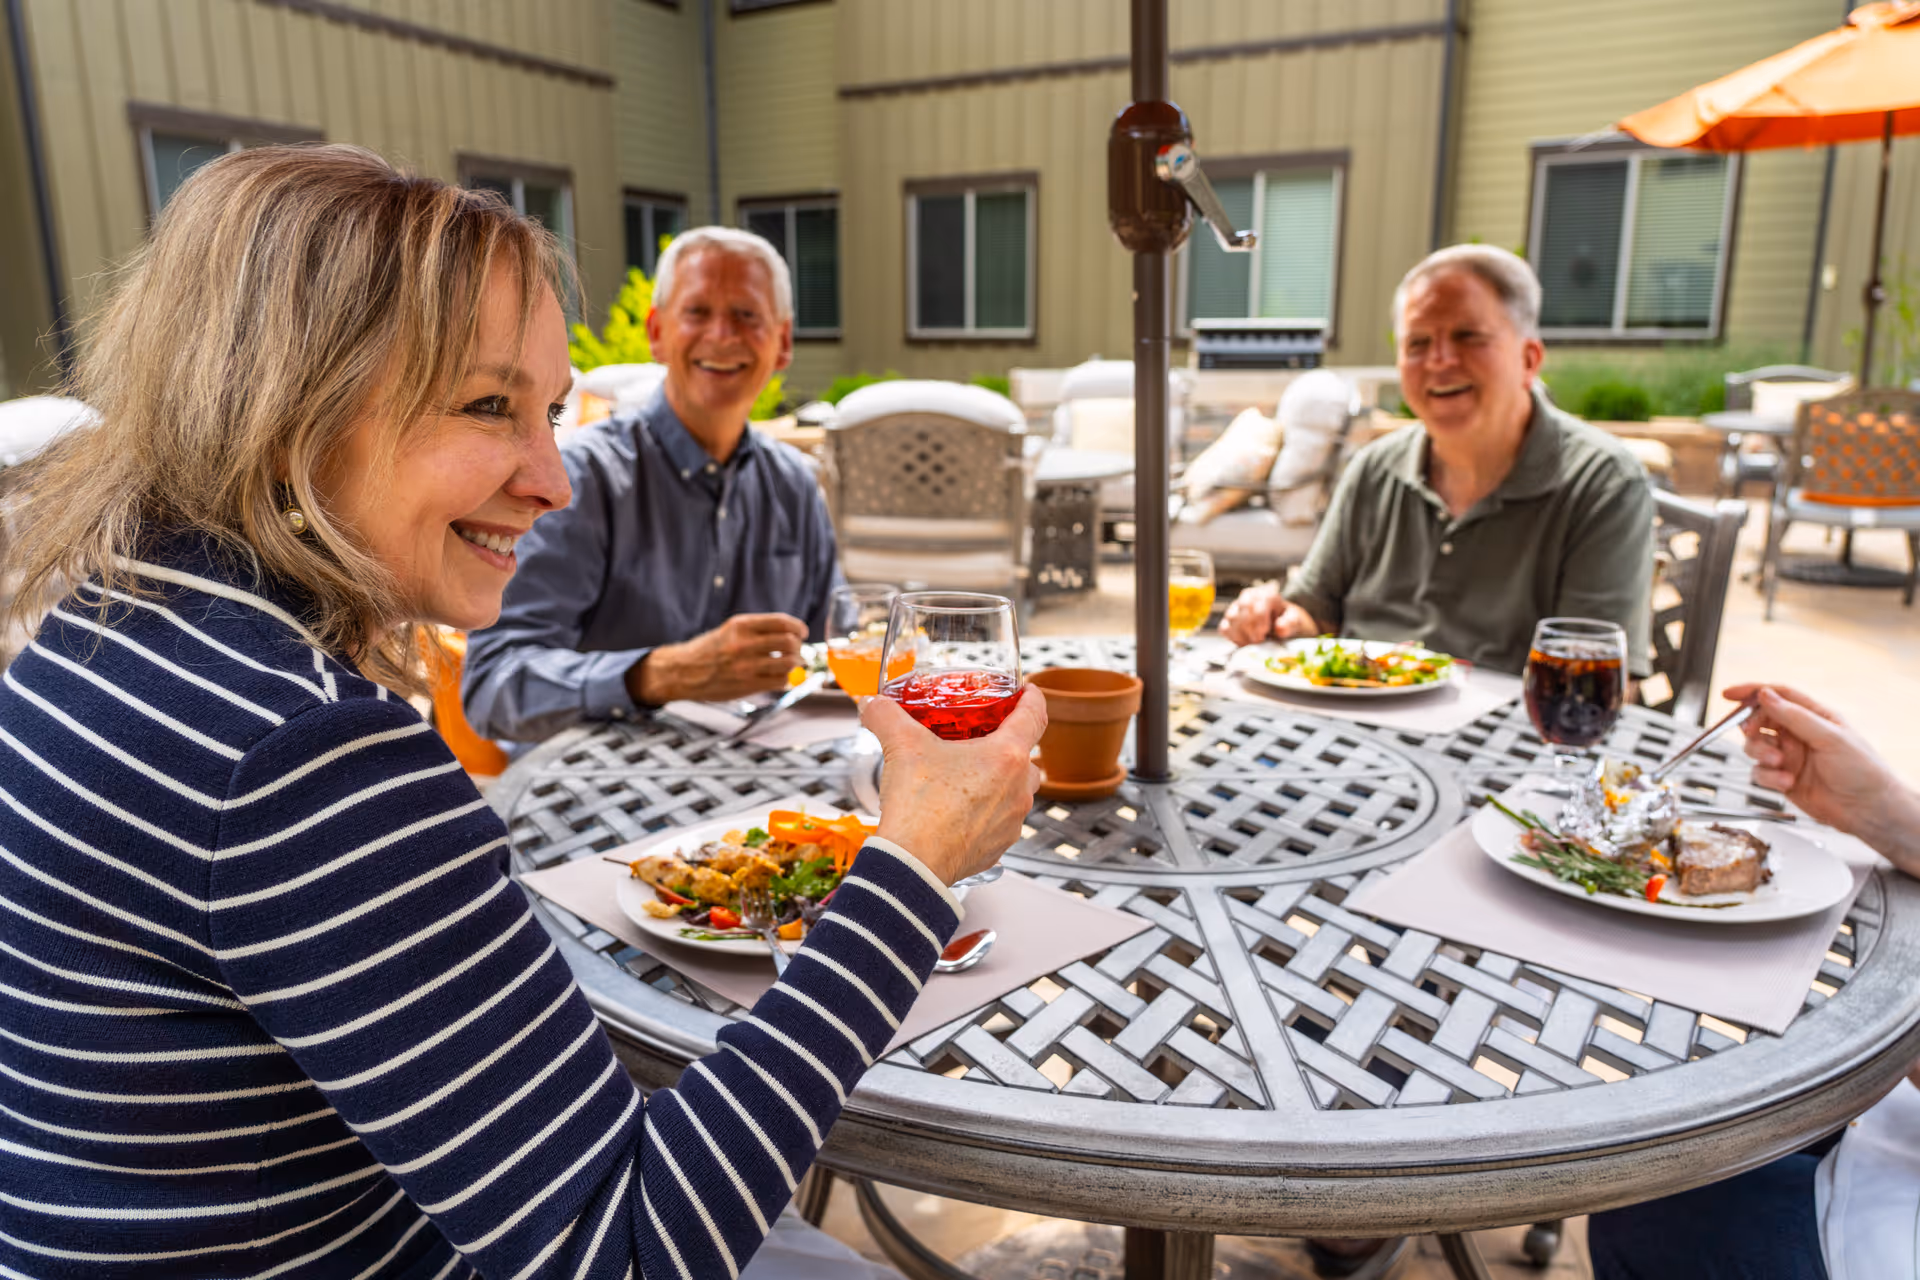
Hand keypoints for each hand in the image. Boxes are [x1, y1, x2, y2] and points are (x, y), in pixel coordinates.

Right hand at [628, 613, 807, 704]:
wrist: (683, 671)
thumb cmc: (709, 650)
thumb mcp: (730, 630)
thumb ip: (758, 630)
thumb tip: (790, 634)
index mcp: (741, 625)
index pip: (782, 622)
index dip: (798, 627)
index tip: (802, 632)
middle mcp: (744, 644)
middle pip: (789, 643)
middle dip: (798, 647)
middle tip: (797, 651)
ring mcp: (746, 666)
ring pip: (788, 663)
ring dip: (795, 665)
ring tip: (792, 665)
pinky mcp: (747, 685)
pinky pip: (779, 681)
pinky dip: (785, 680)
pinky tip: (778, 678)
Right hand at [862, 686, 1046, 884]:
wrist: (913, 864)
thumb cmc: (919, 808)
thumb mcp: (901, 747)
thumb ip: (886, 716)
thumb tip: (872, 704)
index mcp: (1006, 756)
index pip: (1035, 716)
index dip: (1033, 698)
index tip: (1028, 691)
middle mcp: (1018, 789)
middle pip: (1027, 756)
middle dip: (1009, 745)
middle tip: (983, 738)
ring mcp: (1012, 821)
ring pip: (1016, 791)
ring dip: (998, 781)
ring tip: (966, 776)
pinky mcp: (999, 846)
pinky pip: (1000, 820)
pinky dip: (986, 811)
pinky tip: (958, 810)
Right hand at [1219, 582, 1319, 645]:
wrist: (1281, 625)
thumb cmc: (1287, 622)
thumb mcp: (1295, 621)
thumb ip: (1290, 623)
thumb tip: (1279, 627)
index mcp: (1266, 594)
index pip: (1257, 603)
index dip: (1259, 620)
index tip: (1265, 633)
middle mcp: (1249, 596)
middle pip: (1243, 611)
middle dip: (1251, 629)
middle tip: (1260, 640)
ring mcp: (1236, 607)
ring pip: (1232, 619)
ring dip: (1243, 634)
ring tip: (1255, 642)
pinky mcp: (1228, 619)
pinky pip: (1224, 628)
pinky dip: (1234, 638)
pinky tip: (1246, 642)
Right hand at [1723, 683, 1919, 870]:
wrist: (1868, 810)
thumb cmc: (1862, 771)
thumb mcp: (1829, 737)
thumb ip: (1794, 716)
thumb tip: (1765, 694)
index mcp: (1814, 717)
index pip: (1778, 695)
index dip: (1752, 692)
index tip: (1729, 694)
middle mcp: (1799, 734)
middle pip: (1760, 720)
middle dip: (1752, 727)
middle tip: (1753, 733)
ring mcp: (1789, 756)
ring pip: (1755, 747)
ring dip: (1760, 754)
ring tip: (1778, 763)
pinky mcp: (1782, 778)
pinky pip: (1760, 772)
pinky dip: (1768, 777)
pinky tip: (1786, 781)